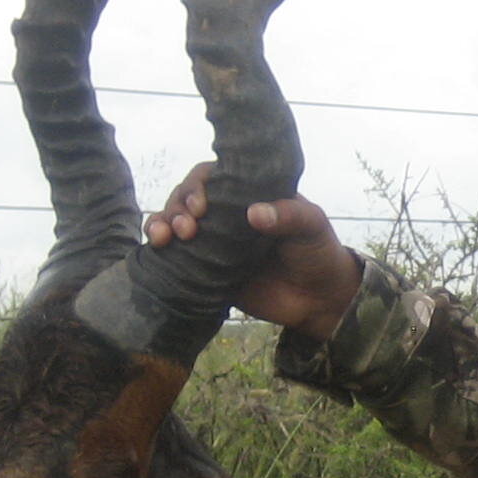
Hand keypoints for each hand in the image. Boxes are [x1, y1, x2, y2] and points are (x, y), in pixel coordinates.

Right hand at [146, 161, 364, 340]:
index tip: (202, 206)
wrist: (319, 300)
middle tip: (187, 227)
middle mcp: (225, 213)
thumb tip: (254, 213)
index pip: (212, 177)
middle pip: (186, 197)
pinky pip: (176, 255)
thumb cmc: (318, 253)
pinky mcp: (206, 270)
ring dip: (161, 223)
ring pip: (174, 222)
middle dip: (177, 207)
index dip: (198, 185)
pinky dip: (161, 248)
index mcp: (248, 194)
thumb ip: (289, 216)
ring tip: (163, 237)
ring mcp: (213, 241)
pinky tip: (157, 248)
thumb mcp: (311, 226)